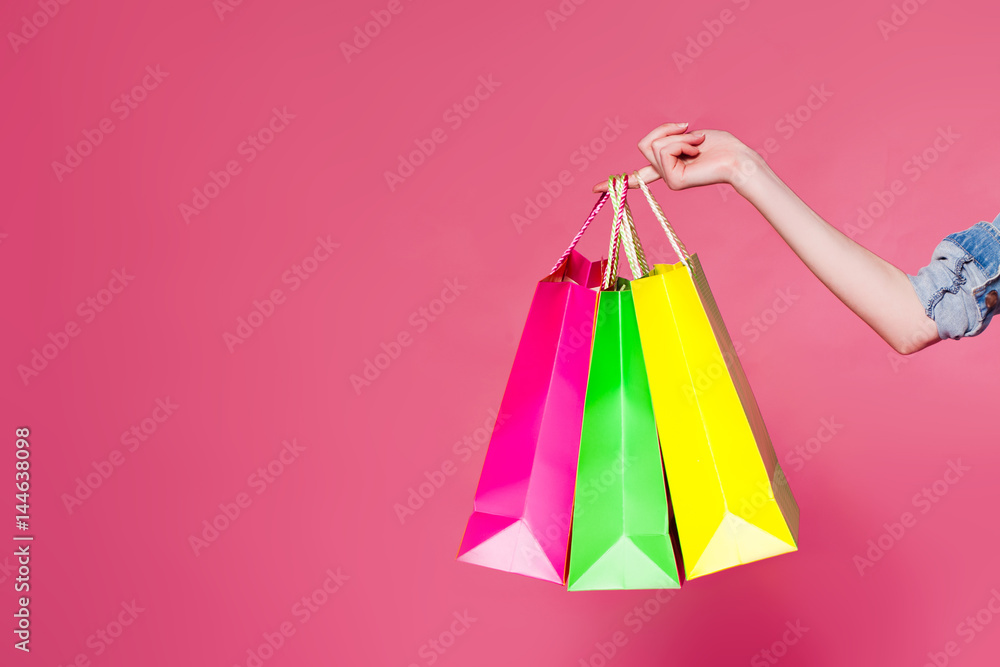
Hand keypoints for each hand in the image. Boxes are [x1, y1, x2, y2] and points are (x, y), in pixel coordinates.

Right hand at [591, 123, 756, 191]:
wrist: (739, 159)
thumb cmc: (721, 147)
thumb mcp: (688, 135)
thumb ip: (667, 138)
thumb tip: (657, 146)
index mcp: (667, 167)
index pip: (637, 176)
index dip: (616, 181)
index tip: (594, 190)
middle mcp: (664, 175)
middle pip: (645, 144)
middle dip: (668, 131)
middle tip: (693, 135)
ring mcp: (668, 180)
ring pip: (655, 145)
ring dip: (679, 136)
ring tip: (698, 144)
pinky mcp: (674, 181)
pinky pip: (665, 150)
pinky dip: (682, 142)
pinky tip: (697, 151)